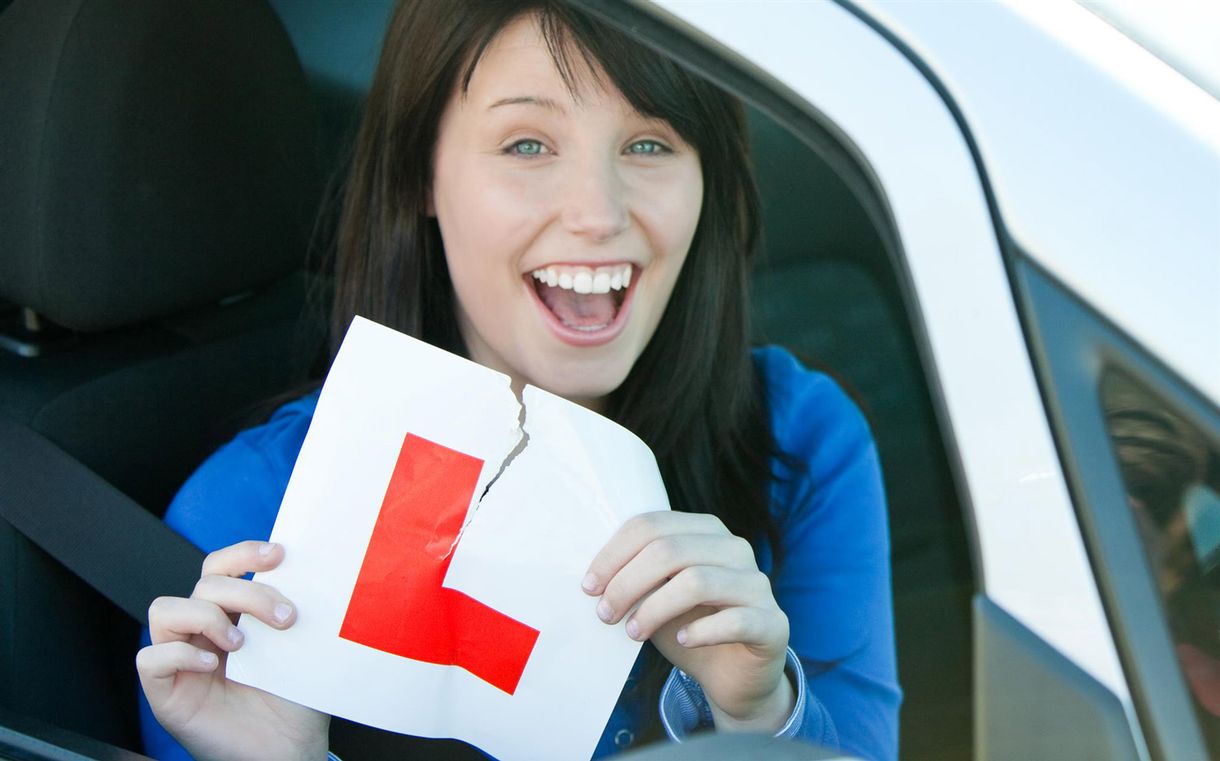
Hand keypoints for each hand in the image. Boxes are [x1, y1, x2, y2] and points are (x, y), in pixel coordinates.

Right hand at [136, 540, 328, 760]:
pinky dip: (180, 654)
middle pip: (204, 584)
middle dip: (248, 592)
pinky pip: (150, 658)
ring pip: (165, 608)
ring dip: (208, 617)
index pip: (220, 567)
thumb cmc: (296, 701)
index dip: (242, 553)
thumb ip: (294, 610)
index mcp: (232, 616)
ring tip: (242, 645)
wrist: (291, 750)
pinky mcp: (165, 694)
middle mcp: (203, 633)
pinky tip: (212, 666)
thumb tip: (309, 571)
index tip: (279, 555)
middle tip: (285, 618)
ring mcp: (181, 662)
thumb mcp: (300, 646)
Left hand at [583, 512, 793, 731]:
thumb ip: (636, 578)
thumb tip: (594, 578)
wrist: (732, 675)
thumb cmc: (688, 626)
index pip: (652, 526)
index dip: (614, 554)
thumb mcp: (655, 596)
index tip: (589, 586)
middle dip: (627, 583)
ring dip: (654, 608)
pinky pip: (734, 620)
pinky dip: (701, 631)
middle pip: (669, 550)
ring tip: (633, 632)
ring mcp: (757, 584)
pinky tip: (682, 640)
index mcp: (705, 531)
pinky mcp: (772, 623)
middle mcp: (734, 548)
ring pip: (696, 581)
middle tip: (605, 613)